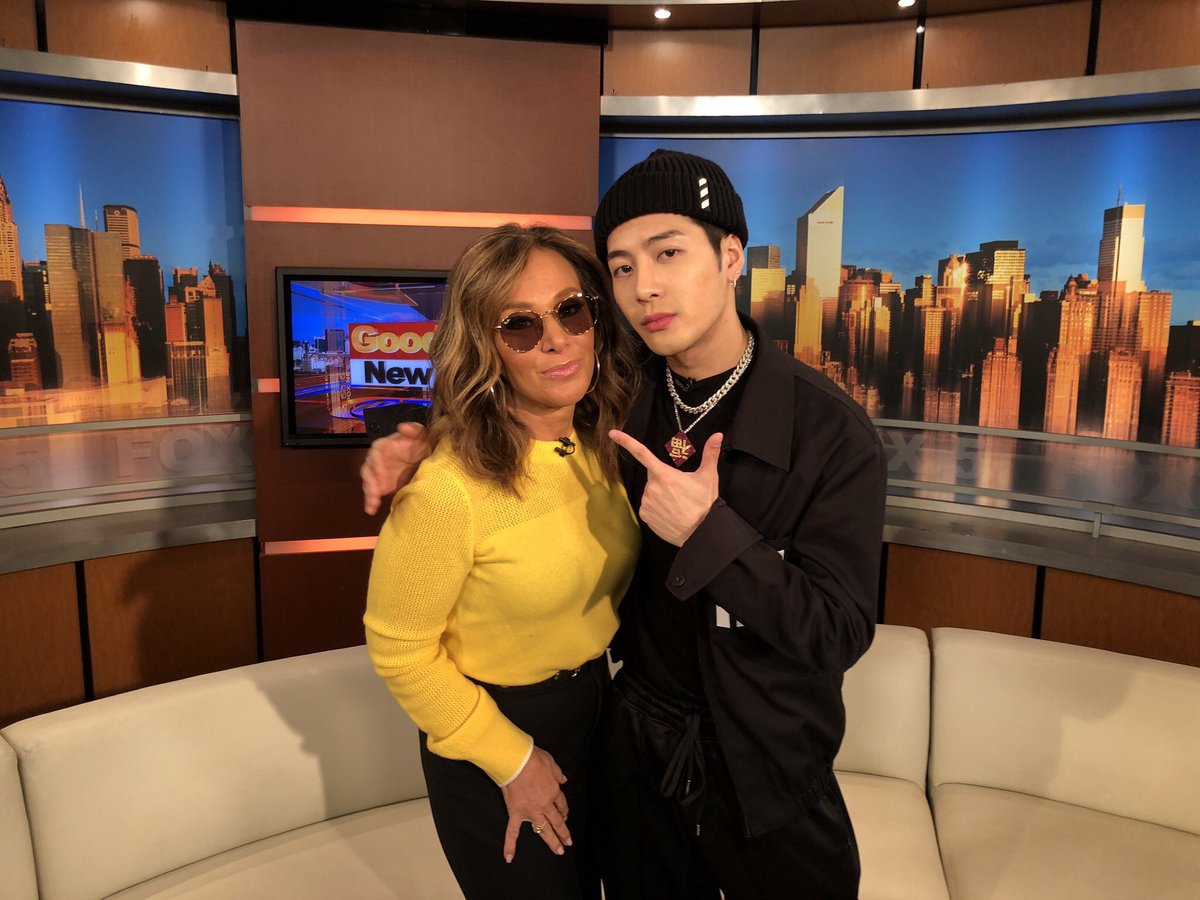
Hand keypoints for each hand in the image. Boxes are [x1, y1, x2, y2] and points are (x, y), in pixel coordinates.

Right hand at [361, 421, 429, 513]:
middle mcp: (379, 459)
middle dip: (370, 480)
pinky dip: (370, 501)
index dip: (377, 461)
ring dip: (369, 491)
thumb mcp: (422, 435)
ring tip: (373, 502)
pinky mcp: (381, 485)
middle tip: (375, 490)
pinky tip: (371, 510)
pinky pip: (372, 493)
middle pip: (368, 467)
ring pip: (368, 481)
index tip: (381, 472)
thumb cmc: (423, 445)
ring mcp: (379, 473)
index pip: (376, 450)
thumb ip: (414, 430)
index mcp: (386, 445)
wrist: (427, 461)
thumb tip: (401, 426)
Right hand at [501, 747, 570, 862]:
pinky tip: (509, 857)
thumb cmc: (534, 759)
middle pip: (557, 821)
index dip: (564, 811)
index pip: (562, 804)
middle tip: (568, 843)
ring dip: (552, 841)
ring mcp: (531, 811)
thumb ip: (558, 774)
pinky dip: (510, 844)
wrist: (516, 761)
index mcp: (554, 792)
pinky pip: (512, 831)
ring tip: (559, 851)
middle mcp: (545, 805)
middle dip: (564, 833)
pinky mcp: (516, 813)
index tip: (565, 815)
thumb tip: (564, 780)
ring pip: (543, 830)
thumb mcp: (552, 763)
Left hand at [609, 429, 721, 546]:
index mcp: (664, 474)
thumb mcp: (709, 478)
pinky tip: (669, 513)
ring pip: (651, 492)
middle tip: (681, 491)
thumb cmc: (703, 505)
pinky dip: (657, 507)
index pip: (642, 453)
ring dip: (661, 495)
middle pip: (654, 477)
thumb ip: (711, 454)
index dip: (626, 442)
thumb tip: (718, 435)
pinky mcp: (645, 515)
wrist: (699, 534)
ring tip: (677, 504)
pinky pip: (648, 506)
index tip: (612, 434)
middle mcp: (651, 487)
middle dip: (664, 480)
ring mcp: (646, 502)